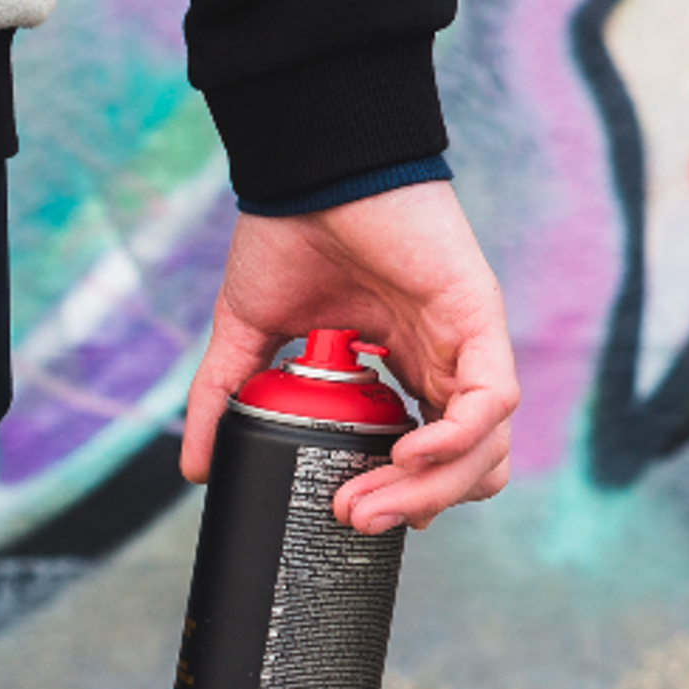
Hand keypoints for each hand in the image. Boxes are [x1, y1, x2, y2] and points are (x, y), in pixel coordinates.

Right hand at [179, 180, 516, 534]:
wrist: (308, 168)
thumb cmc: (289, 233)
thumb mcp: (249, 331)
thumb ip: (226, 397)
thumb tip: (195, 467)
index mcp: (405, 364)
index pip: (432, 457)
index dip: (404, 499)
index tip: (351, 515)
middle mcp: (443, 359)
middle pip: (464, 467)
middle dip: (410, 507)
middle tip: (353, 519)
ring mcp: (466, 339)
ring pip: (485, 447)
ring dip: (429, 488)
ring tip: (369, 500)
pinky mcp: (478, 314)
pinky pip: (492, 398)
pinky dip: (455, 439)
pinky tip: (405, 455)